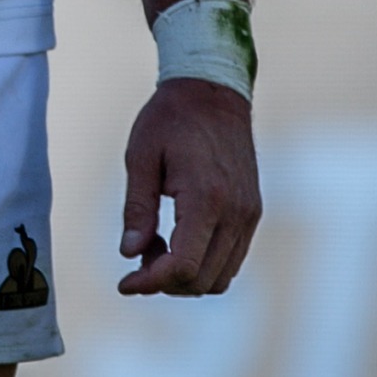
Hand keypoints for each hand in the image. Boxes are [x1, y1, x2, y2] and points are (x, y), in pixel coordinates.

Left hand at [117, 76, 260, 295]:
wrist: (213, 92)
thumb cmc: (171, 119)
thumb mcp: (141, 156)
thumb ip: (137, 208)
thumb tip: (129, 254)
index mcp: (206, 198)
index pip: (184, 266)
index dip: (152, 282)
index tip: (125, 283)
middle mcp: (235, 213)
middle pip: (202, 280)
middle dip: (165, 281)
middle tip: (137, 258)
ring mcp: (248, 215)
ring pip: (220, 277)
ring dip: (185, 277)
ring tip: (156, 246)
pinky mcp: (252, 213)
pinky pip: (231, 259)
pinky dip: (204, 264)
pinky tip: (178, 240)